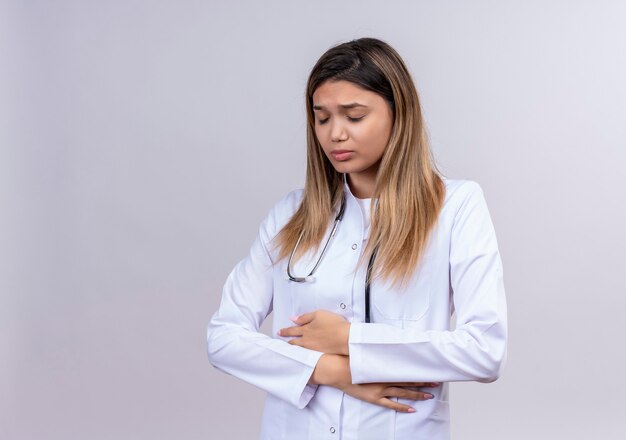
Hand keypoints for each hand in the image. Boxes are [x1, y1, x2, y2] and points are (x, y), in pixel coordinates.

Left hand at [278, 310, 350, 354]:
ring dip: (293, 349)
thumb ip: (305, 317)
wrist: (345, 337)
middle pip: (294, 341)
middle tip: (281, 344)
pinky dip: (301, 354)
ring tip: (288, 350)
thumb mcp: (318, 314)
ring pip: (299, 349)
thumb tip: (293, 319)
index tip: (279, 332)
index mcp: (306, 329)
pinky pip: (306, 354)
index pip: (292, 330)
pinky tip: (300, 355)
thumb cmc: (334, 324)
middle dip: (286, 342)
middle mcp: (307, 340)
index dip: (285, 331)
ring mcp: (313, 348)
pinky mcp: (319, 354)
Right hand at [310, 354, 438, 412]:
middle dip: (423, 381)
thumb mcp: (366, 351)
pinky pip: (391, 405)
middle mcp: (385, 379)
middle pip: (408, 380)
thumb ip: (378, 349)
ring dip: (417, 395)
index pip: (406, 368)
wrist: (336, 369)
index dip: (419, 369)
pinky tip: (412, 409)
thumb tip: (388, 341)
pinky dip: (402, 407)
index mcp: (384, 366)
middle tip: (436, 382)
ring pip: (403, 393)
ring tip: (429, 396)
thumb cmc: (350, 359)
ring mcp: (380, 390)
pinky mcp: (374, 398)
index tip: (430, 368)